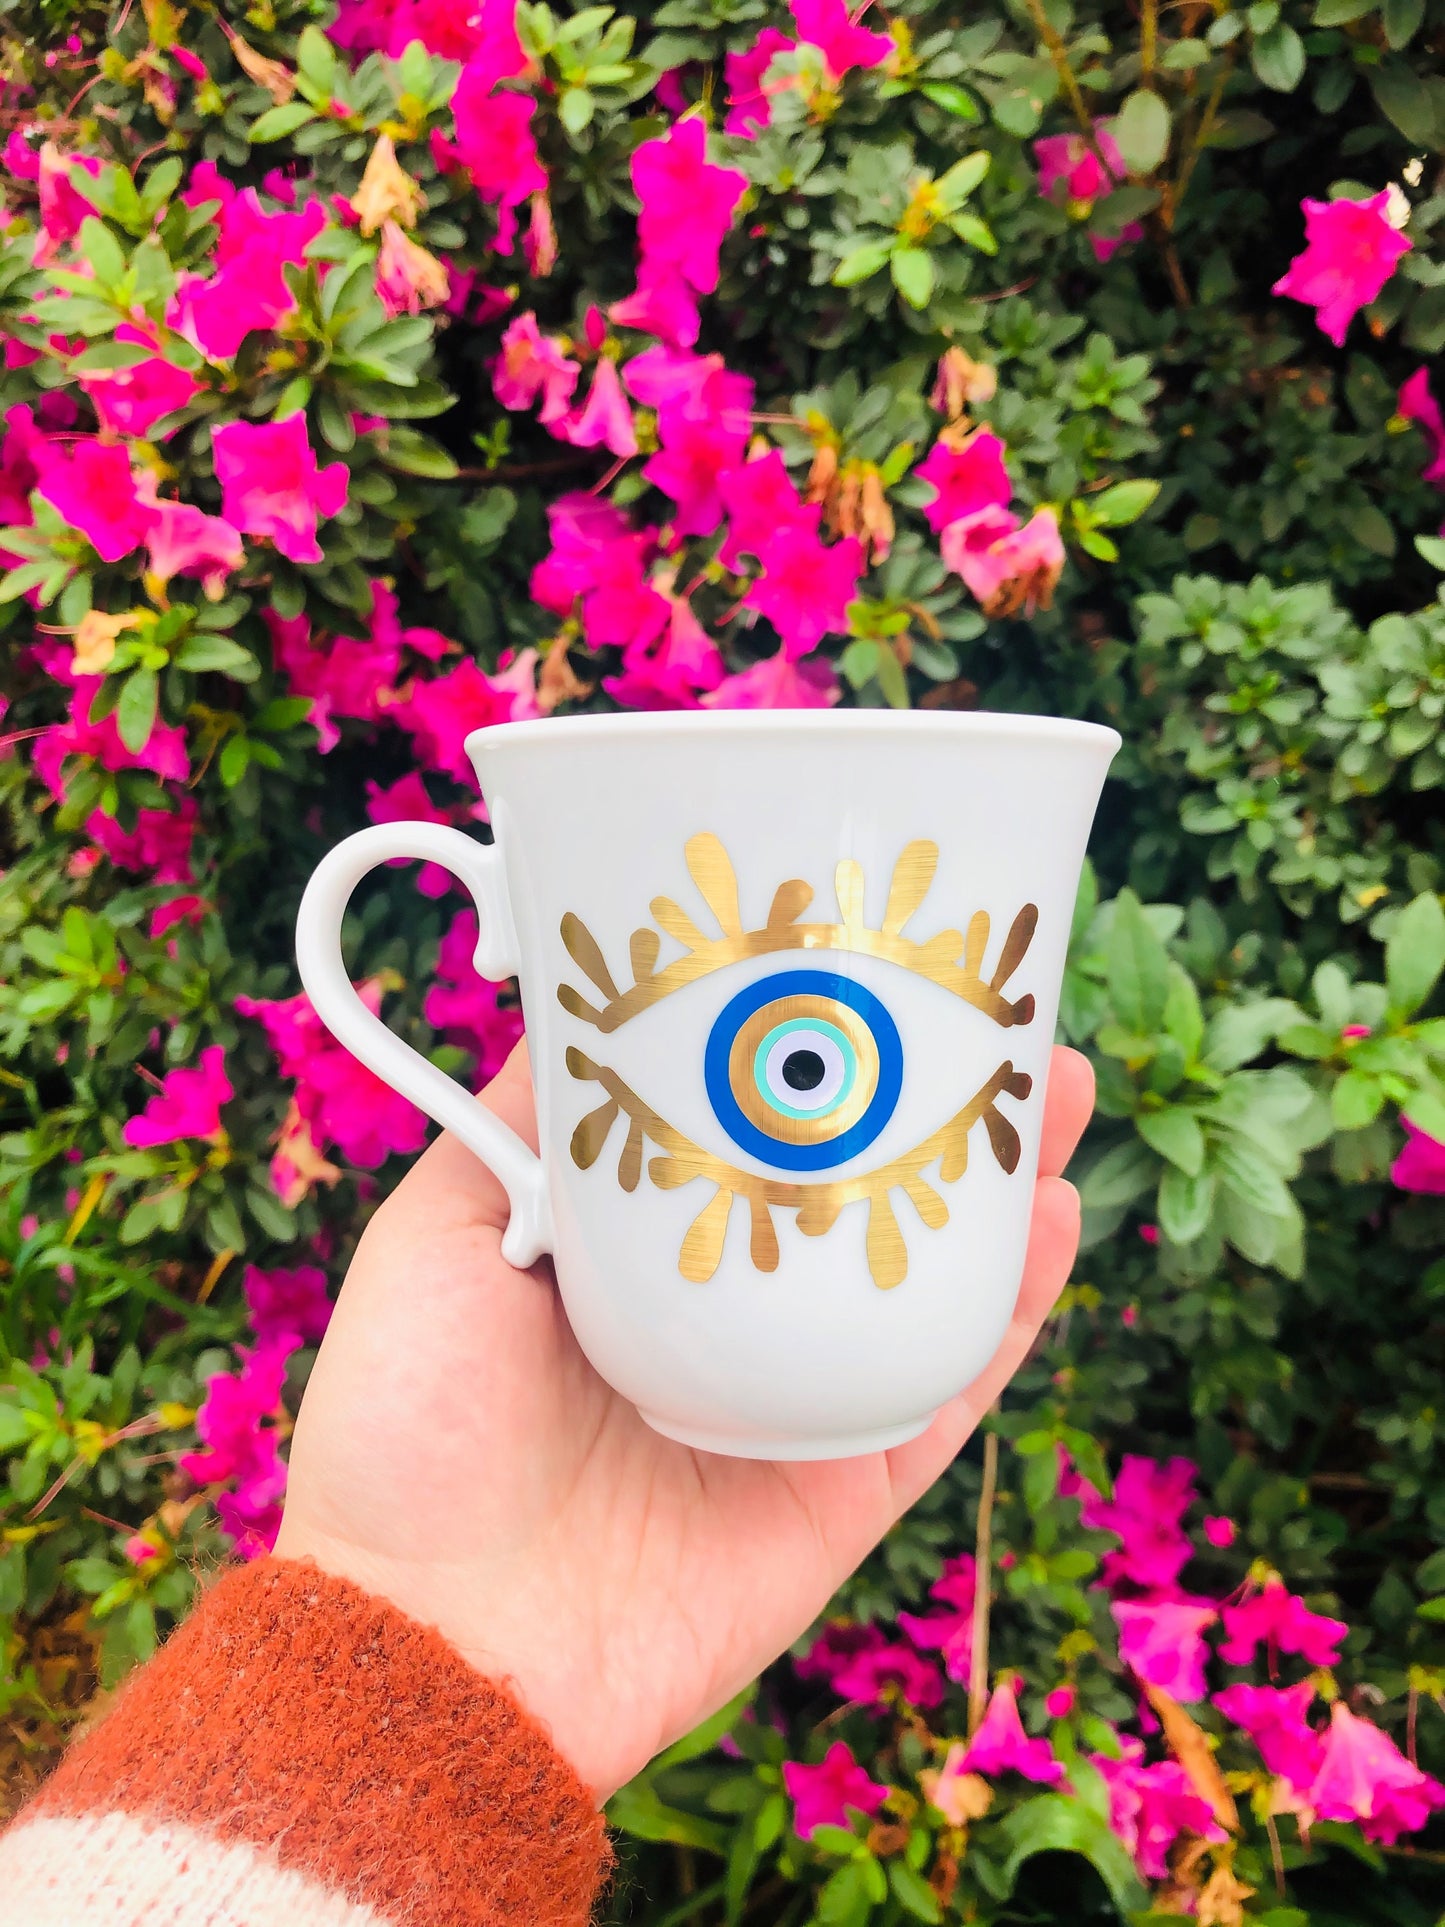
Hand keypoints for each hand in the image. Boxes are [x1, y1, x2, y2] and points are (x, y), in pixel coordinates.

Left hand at [275, 1040, 1093, 1799]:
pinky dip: (1008, 1314)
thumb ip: (527, 1127)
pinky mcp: (843, 1489)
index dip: (814, 1055)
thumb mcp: (442, 1229)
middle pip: (858, 1194)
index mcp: (638, 1257)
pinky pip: (944, 1392)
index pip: (749, 1133)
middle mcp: (727, 1320)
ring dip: (1002, 1191)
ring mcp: (793, 1403)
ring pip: (922, 1281)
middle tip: (998, 1019)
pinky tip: (1046, 1224)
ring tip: (1055, 1094)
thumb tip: (589, 1002)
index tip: (867, 964)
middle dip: (935, 1107)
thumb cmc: (409, 1423)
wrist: (425, 1638)